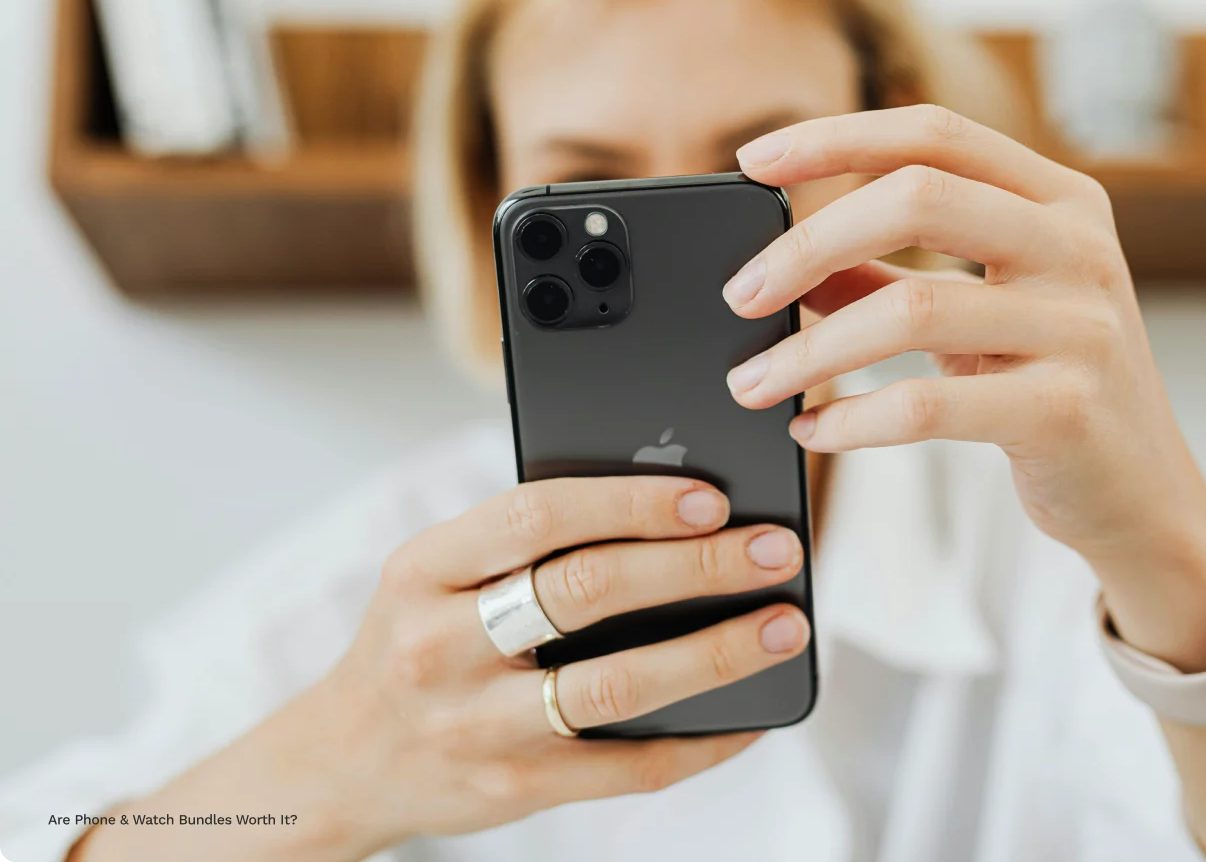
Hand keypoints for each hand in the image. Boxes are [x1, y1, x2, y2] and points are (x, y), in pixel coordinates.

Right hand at [73, 477, 809, 861]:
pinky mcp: (515, 788)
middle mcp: (442, 644)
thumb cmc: (418, 643)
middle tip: (776, 550)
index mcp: (425, 569)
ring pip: (616, 686)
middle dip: (697, 567)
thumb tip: (673, 506)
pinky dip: (701, 742)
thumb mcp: (435, 574)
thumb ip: (522, 542)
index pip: (536, 515)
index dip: (632, 502)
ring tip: (784, 626)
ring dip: (715, 653)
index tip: (711, 497)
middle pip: (587, 592)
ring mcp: (478, 724)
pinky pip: (629, 769)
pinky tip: (750, 717)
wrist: (341, 763)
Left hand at [723, 105, 1205, 671]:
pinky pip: (927, 405)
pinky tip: (814, 429)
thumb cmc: (1052, 389)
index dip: (836, 137)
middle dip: (805, 244)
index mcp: (1060, 201)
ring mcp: (1080, 327)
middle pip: (917, 198)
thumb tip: (780, 258)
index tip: (752, 162)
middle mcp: (1078, 247)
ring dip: (809, 350)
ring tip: (754, 382)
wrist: (1143, 494)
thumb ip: (887, 276)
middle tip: (741, 295)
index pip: (936, 133)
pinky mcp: (1065, 410)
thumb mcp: (979, 315)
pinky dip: (851, 418)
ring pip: (910, 308)